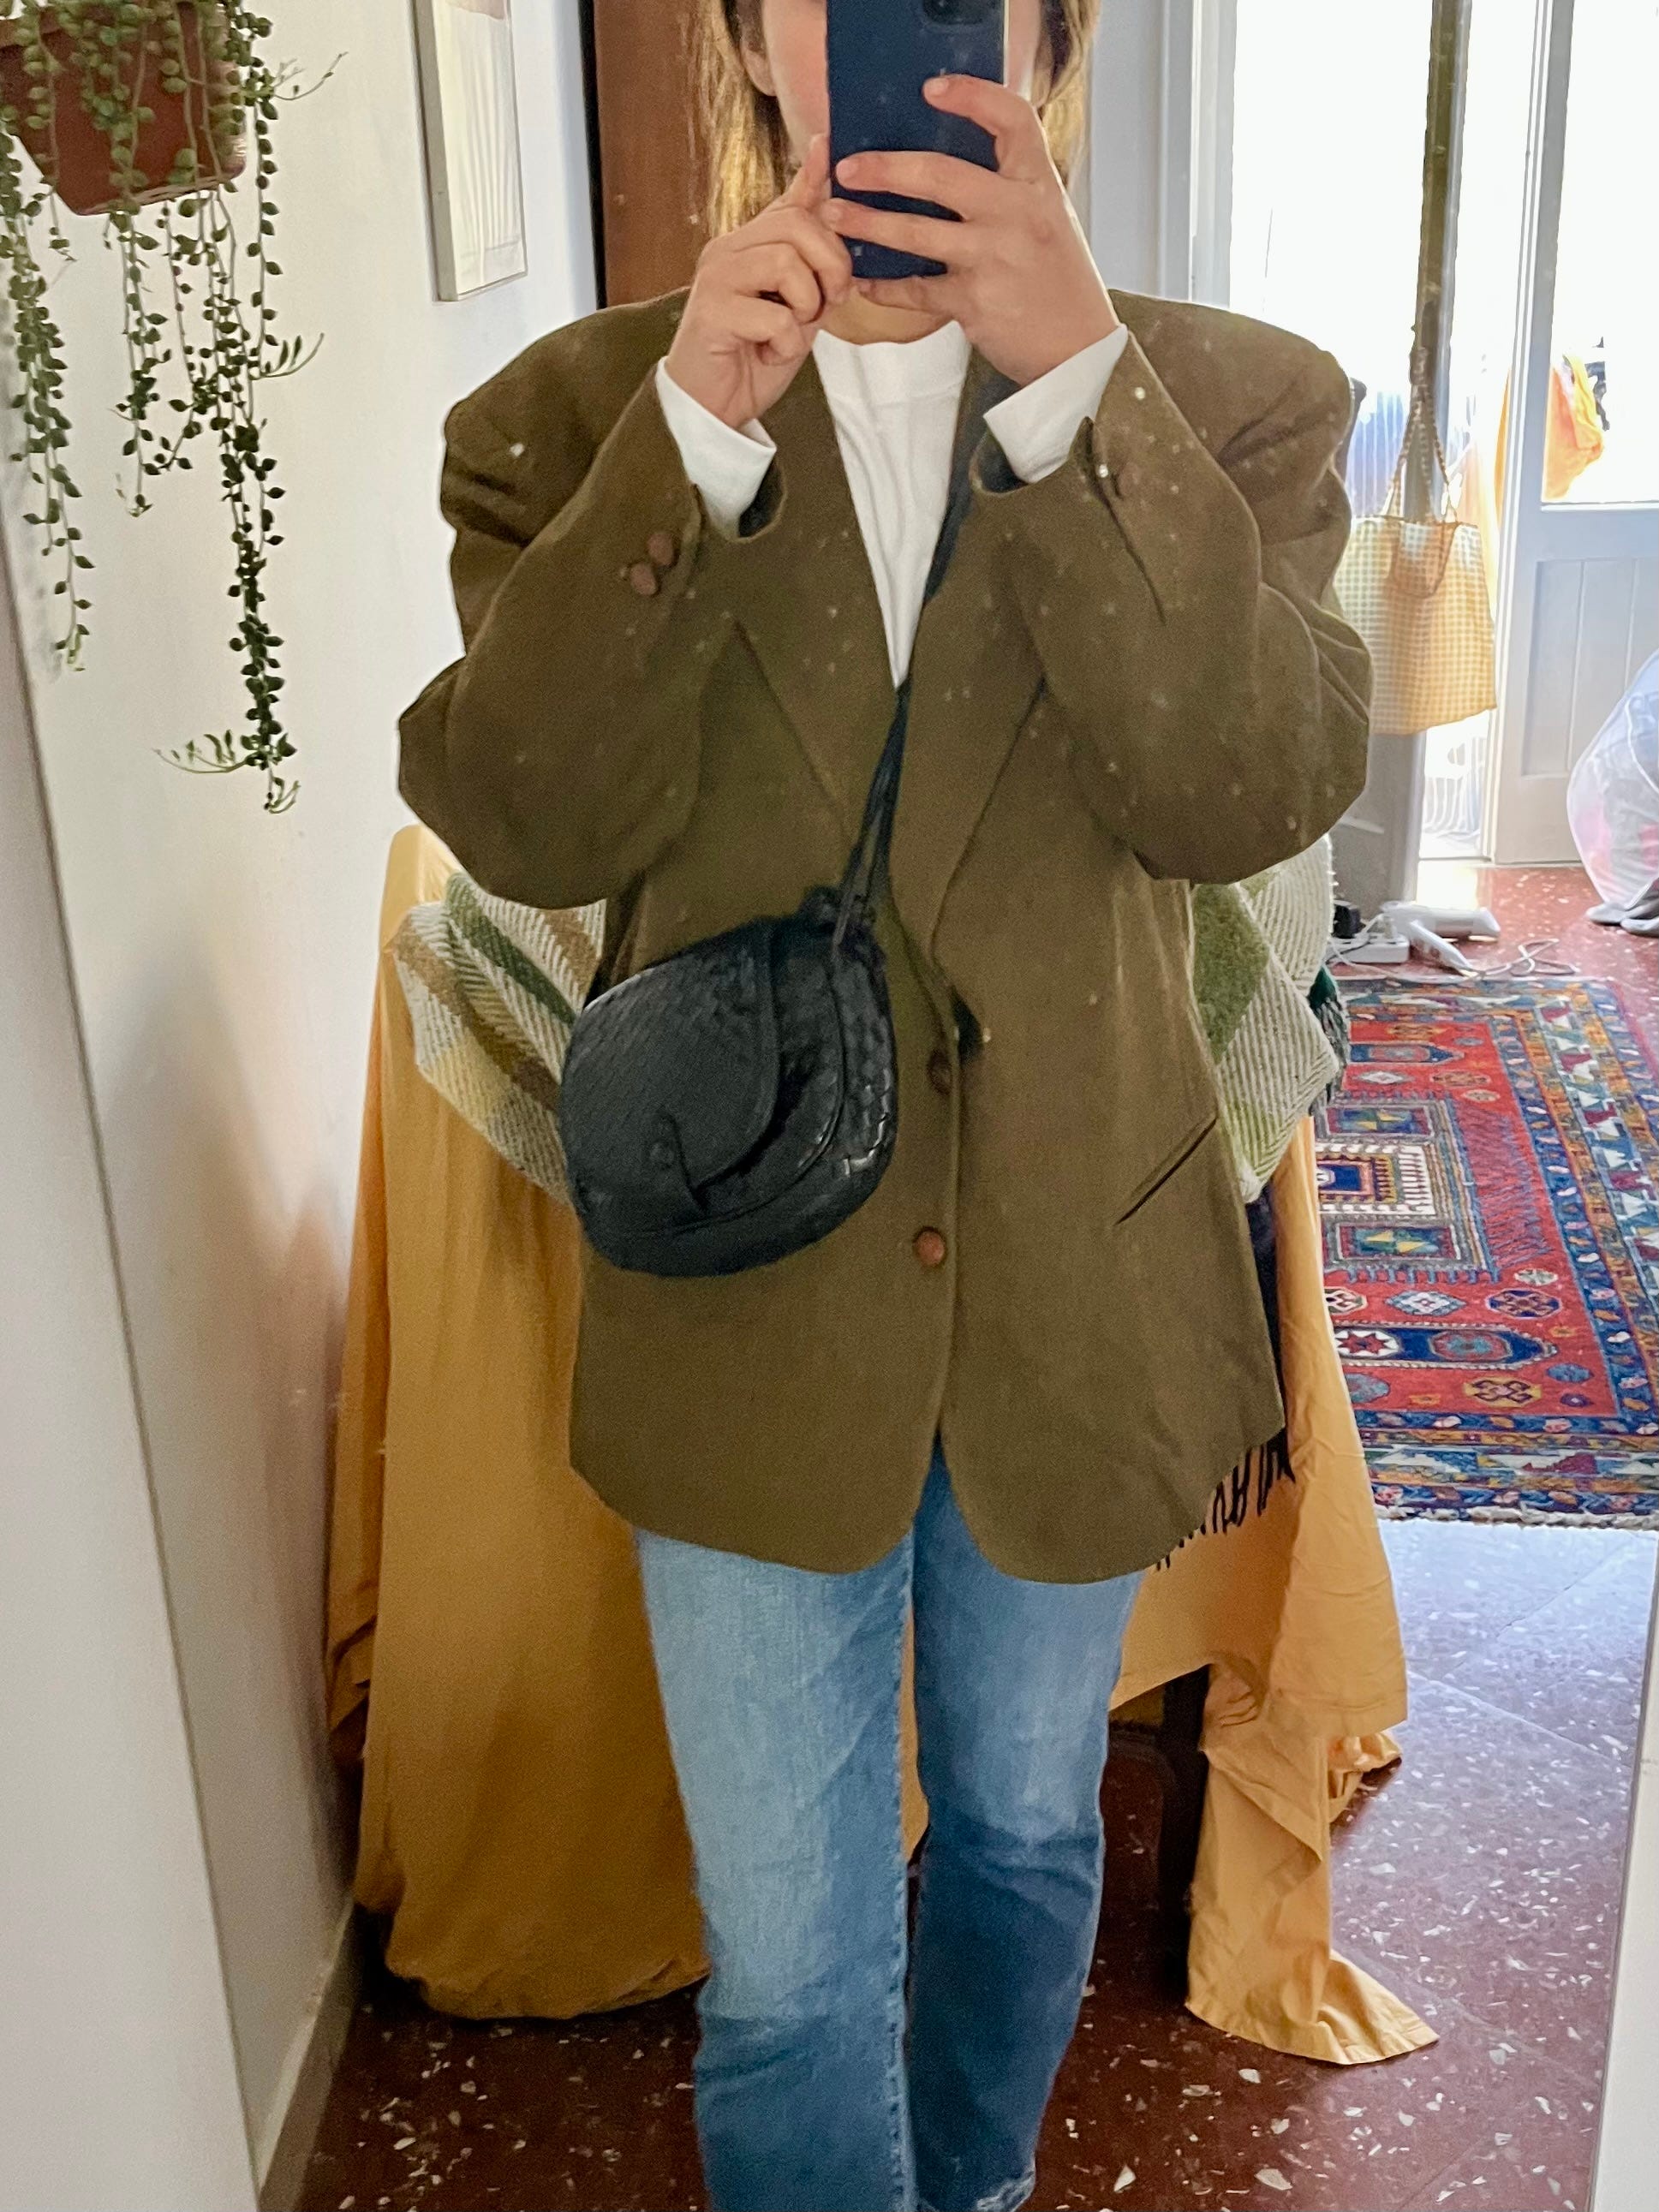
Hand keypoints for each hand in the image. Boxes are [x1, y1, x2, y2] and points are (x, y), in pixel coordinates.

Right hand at [663, 134, 852, 429]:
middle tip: (829, 304)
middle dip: (830, 266)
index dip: (814, 175)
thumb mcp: (796, 305)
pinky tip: (769, 353)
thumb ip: (811, 265)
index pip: (789, 201)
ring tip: (793, 330)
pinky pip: (773, 316)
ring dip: (806, 305)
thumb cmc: (754, 356)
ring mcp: (716, 278)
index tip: (830, 143)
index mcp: (749, 245)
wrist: (713, 408)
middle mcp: (728, 250)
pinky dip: (784, 343)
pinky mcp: (711, 312)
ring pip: (786, 263)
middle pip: (797, 226)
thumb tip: (831, 215)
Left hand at [825, 76, 1119, 387]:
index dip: (972, 95)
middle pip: (941, 174)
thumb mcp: (1047, 218)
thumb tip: (947, 163)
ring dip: (867, 223)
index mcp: (1039, 183)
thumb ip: (1008, 189)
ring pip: (916, 233)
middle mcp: (1018, 213)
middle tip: (846, 167)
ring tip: (833, 215)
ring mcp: (994, 257)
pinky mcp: (974, 302)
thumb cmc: (1056, 280)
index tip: (931, 88)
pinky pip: (915, 290)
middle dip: (885, 168)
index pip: (1012, 119)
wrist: (1077, 349)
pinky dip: (884, 286)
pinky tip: (862, 279)